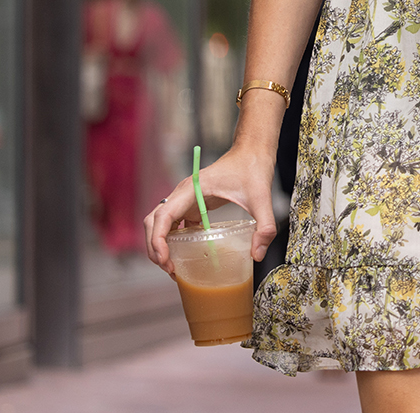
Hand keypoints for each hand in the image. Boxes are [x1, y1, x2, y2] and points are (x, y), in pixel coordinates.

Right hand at [144, 144, 276, 273]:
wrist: (252, 151)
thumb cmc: (253, 168)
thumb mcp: (262, 198)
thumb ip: (264, 226)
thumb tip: (257, 255)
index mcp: (192, 189)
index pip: (163, 216)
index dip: (158, 240)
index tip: (165, 260)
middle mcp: (183, 193)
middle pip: (154, 222)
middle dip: (155, 247)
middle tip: (169, 269)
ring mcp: (186, 198)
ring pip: (160, 223)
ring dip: (160, 244)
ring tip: (173, 267)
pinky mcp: (193, 203)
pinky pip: (175, 223)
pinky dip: (173, 240)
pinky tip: (185, 255)